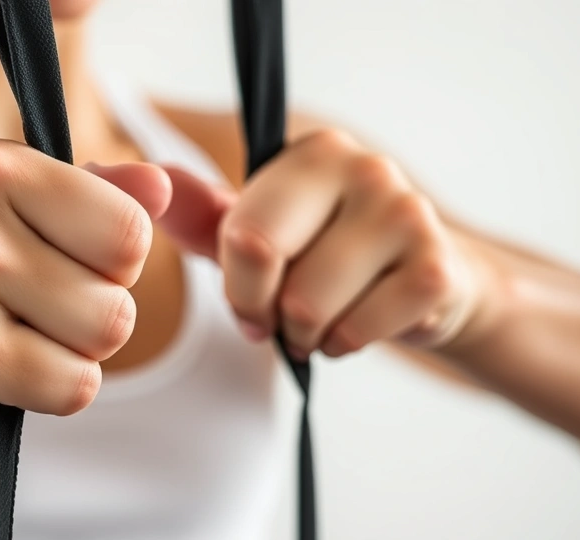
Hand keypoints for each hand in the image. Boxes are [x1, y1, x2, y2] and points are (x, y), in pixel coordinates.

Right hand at [0, 139, 170, 421]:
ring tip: (14, 334)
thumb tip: (163, 186)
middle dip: (92, 314)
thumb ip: (94, 192)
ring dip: (72, 353)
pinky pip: (73, 389)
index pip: (131, 229)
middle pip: (121, 296)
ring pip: (103, 342)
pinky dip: (50, 389)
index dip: (114, 261)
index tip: (64, 261)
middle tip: (31, 307)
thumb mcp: (9, 201)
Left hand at [159, 129, 484, 359]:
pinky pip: (355, 333)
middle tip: (287, 314)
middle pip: (269, 266)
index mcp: (313, 154)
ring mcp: (409, 215)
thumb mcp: (260, 232)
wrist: (426, 284)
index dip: (238, 285)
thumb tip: (142, 177)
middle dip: (267, 310)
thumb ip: (202, 215)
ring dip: (306, 335)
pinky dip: (345, 345)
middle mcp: (366, 169)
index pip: (243, 232)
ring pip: (309, 309)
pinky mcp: (437, 270)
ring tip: (327, 317)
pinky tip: (362, 322)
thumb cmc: (328, 256)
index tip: (252, 299)